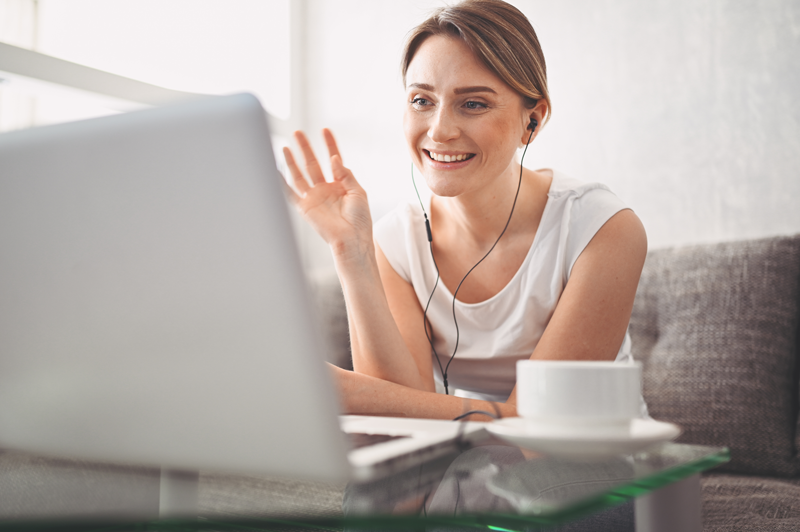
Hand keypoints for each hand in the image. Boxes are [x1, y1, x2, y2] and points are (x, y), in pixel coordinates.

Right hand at [283, 129, 372, 258]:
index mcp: (340, 184)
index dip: (329, 144)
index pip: (333, 159)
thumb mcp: (358, 192)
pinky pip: (291, 193)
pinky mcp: (305, 207)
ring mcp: (314, 198)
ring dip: (293, 161)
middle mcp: (325, 189)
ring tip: (287, 146)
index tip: (325, 130)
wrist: (353, 239)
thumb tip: (334, 158)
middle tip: (298, 133)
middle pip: (313, 164)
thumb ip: (345, 174)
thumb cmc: (360, 220)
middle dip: (306, 148)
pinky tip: (275, 170)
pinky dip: (281, 183)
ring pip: (300, 174)